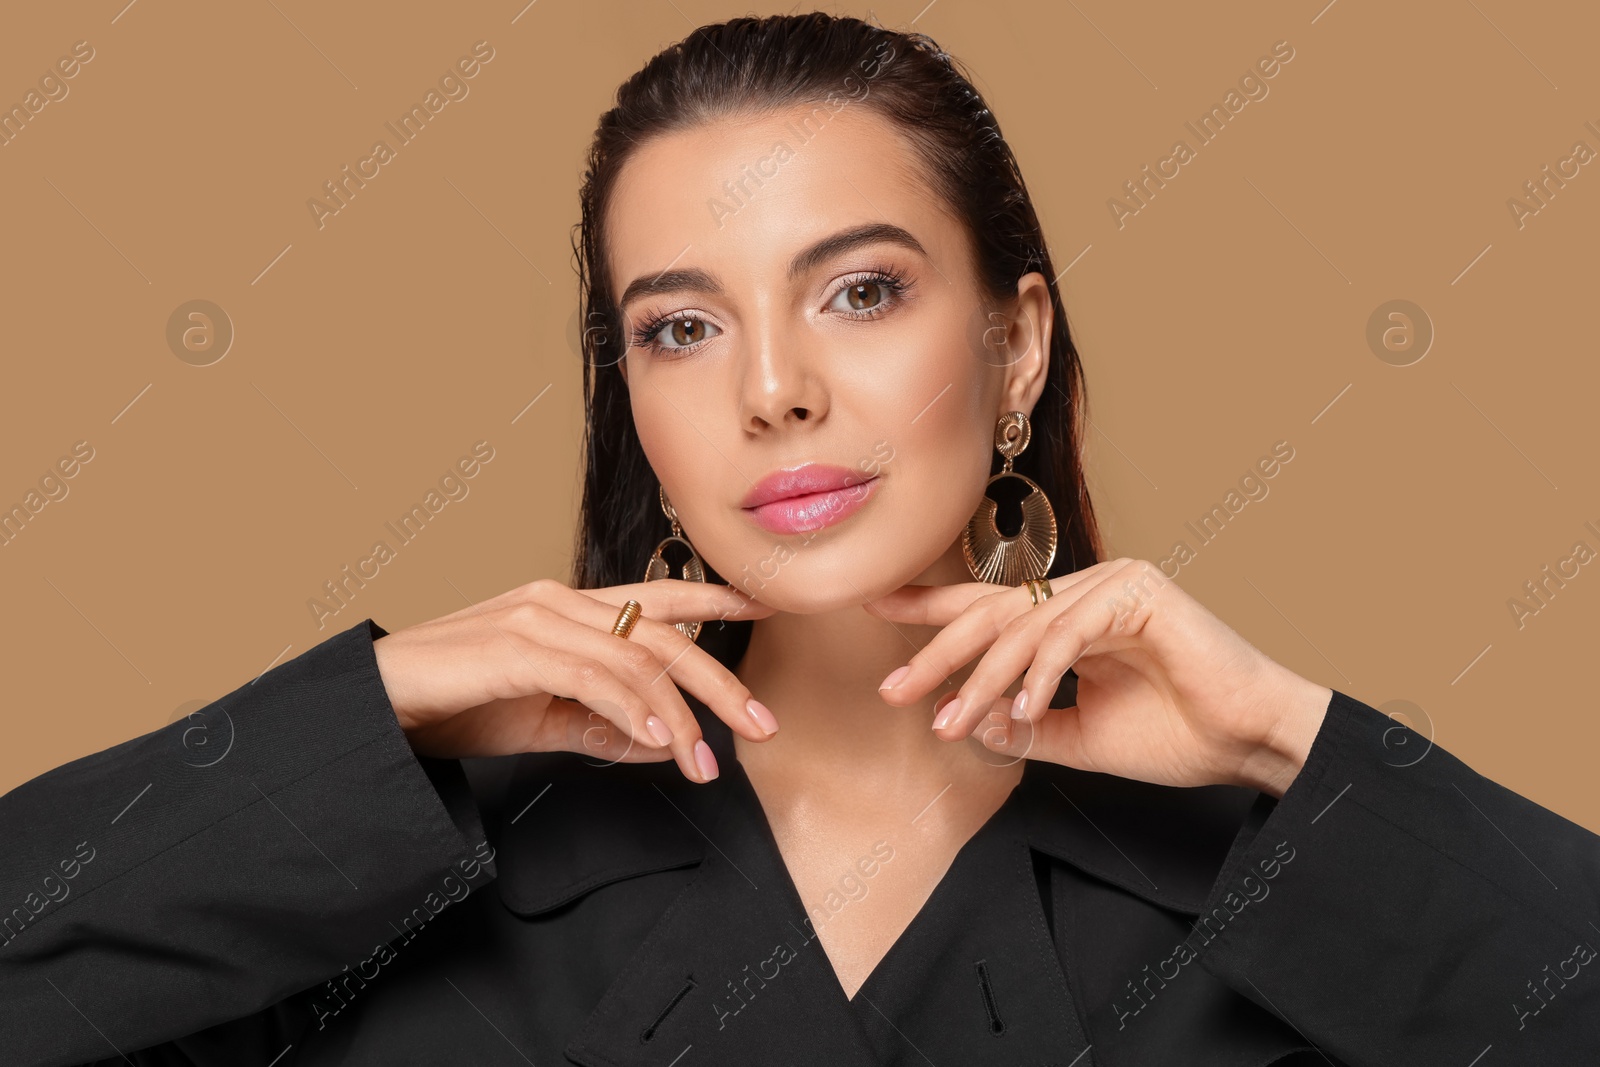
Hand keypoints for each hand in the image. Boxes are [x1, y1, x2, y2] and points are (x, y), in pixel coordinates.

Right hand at [371, 578, 777, 782]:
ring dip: (679, 715)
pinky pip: (593, 675)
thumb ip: (601, 725)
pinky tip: (659, 741)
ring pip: (636, 656)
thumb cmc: (453, 705)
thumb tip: (664, 743)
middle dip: (720, 679)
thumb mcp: (542, 720)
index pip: (658, 597)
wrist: (375, 704)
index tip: (766, 604)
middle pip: (663, 631)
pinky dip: (632, 708)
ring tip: (704, 763)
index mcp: (569, 609)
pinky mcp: (515, 646)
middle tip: (762, 723)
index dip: (715, 597)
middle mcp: (559, 601)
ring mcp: (537, 618)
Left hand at [867, 559, 1333, 797]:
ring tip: (949, 720)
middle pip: (993, 611)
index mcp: (1073, 614)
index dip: (931, 608)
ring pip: (1022, 626)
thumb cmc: (1177, 736)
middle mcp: (1088, 589)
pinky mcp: (1139, 592)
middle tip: (894, 688)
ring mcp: (1114, 583)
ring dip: (980, 678)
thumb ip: (1025, 727)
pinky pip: (1067, 633)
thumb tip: (969, 724)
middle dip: (938, 651)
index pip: (991, 606)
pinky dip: (1037, 674)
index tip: (875, 608)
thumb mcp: (1079, 737)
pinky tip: (1018, 713)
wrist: (1248, 743)